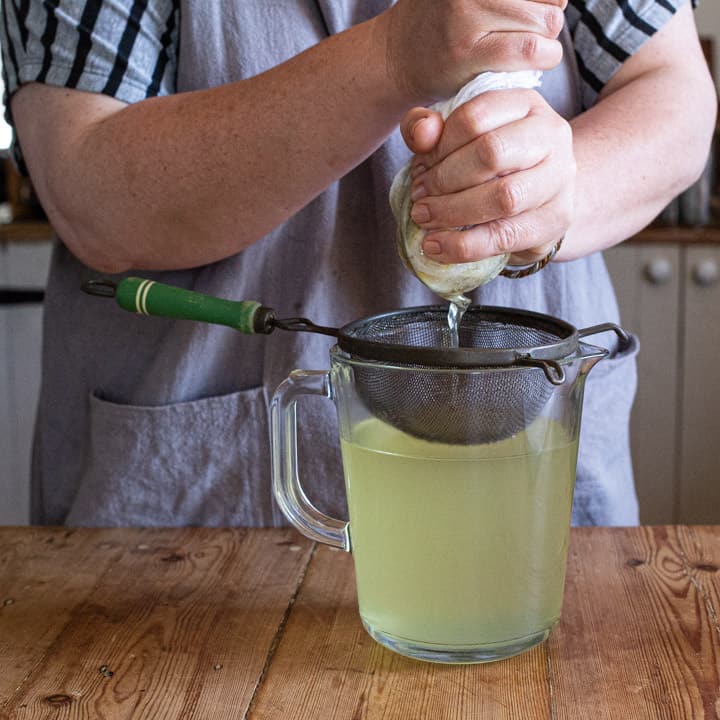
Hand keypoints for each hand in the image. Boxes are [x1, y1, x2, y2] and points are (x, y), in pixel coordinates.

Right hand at [377, 0, 566, 103]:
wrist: (396, 57)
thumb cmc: (443, 21)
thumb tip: (560, 0)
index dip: (546, 0)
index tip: (530, 11)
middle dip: (548, 19)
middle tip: (525, 34)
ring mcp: (466, 13)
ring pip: (546, 23)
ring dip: (546, 42)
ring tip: (524, 49)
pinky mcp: (466, 52)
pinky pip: (530, 51)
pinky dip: (544, 58)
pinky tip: (533, 63)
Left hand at [399, 88, 575, 265]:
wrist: (538, 197)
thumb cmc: (488, 164)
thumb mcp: (455, 137)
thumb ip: (425, 127)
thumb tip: (422, 133)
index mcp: (524, 103)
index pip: (475, 116)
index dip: (438, 146)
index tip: (418, 168)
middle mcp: (551, 134)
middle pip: (491, 153)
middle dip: (444, 179)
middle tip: (418, 197)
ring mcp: (559, 178)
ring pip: (503, 197)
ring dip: (452, 212)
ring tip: (424, 220)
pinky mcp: (555, 220)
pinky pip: (505, 236)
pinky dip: (464, 246)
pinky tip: (436, 247)